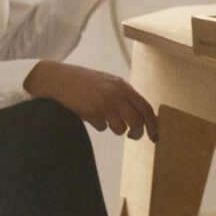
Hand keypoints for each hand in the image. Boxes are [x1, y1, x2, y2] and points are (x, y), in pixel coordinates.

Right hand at [24, 61, 157, 137]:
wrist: (60, 79)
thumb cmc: (86, 82)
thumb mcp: (109, 83)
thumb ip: (124, 96)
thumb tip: (141, 118)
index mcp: (123, 85)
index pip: (146, 108)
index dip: (153, 124)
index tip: (155, 135)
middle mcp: (116, 94)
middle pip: (137, 122)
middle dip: (137, 133)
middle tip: (133, 136)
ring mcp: (104, 103)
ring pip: (120, 129)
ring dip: (114, 128)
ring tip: (104, 117)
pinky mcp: (92, 112)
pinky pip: (103, 128)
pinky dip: (98, 124)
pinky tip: (89, 113)